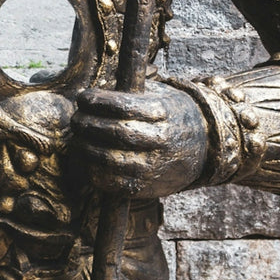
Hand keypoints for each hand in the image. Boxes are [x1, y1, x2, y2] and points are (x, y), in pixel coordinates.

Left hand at [71, 85, 207, 198]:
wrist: (203, 148)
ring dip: (86, 148)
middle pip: (114, 133)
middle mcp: (160, 140)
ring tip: (79, 138)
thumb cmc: (170, 115)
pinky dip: (94, 171)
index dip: (97, 101)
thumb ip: (130, 91)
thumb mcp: (159, 93)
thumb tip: (93, 93)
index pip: (122, 106)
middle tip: (76, 119)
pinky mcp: (146, 188)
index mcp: (163, 112)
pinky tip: (87, 159)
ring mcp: (153, 166)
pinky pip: (113, 183)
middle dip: (87, 124)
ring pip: (110, 159)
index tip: (84, 98)